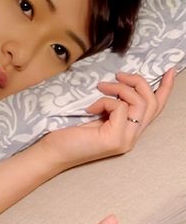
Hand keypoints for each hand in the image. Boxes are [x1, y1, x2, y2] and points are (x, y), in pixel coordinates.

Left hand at [42, 68, 175, 168]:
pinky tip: (89, 109)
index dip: (165, 89)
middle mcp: (132, 136)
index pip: (155, 109)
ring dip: (120, 89)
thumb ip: (112, 107)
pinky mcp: (115, 138)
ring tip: (101, 88)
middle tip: (118, 75)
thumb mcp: (96, 116)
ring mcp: (125, 139)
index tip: (170, 70)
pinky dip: (104, 101)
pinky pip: (120, 108)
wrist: (53, 153)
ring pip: (139, 102)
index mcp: (129, 130)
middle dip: (138, 82)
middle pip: (151, 102)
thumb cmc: (68, 133)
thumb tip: (118, 87)